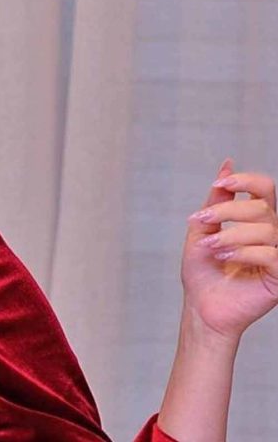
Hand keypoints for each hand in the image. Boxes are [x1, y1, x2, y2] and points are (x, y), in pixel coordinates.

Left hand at [182, 157, 277, 341]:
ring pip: (266, 230)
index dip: (247, 180)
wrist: (201, 307)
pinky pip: (270, 255)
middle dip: (227, 210)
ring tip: (210, 248)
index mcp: (256, 222)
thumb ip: (216, 200)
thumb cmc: (202, 271)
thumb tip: (226, 164)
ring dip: (231, 235)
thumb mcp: (203, 230)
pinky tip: (223, 258)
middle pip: (262, 207)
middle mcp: (272, 235)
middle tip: (201, 221)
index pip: (266, 189)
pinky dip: (243, 253)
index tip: (222, 182)